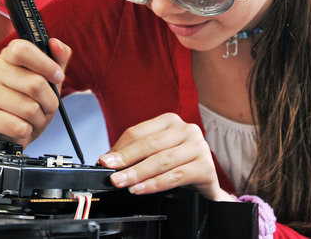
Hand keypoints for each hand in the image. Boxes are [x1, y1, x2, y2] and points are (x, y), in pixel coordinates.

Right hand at [0, 38, 71, 148]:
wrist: (6, 128)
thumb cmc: (29, 98)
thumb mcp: (47, 77)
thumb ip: (58, 58)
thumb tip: (56, 44)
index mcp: (7, 55)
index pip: (23, 50)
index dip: (46, 64)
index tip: (58, 77)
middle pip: (35, 84)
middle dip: (50, 101)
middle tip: (47, 106)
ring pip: (29, 108)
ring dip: (39, 119)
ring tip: (33, 118)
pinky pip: (18, 126)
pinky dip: (27, 131)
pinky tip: (21, 127)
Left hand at [98, 113, 230, 199]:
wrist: (205, 186)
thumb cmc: (177, 167)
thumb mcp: (155, 156)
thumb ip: (134, 155)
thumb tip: (107, 160)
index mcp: (170, 121)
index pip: (138, 132)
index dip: (120, 148)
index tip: (104, 161)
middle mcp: (187, 129)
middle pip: (149, 145)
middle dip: (126, 161)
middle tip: (110, 175)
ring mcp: (199, 146)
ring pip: (162, 160)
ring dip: (138, 174)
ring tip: (123, 183)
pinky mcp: (206, 166)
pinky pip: (175, 176)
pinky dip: (155, 184)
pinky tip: (141, 189)